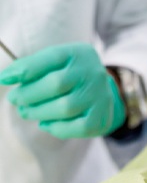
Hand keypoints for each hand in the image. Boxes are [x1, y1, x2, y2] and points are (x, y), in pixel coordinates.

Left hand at [0, 43, 125, 138]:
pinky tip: (46, 124)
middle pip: (56, 84)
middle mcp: (93, 73)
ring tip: (27, 112)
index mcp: (79, 54)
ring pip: (65, 108)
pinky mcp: (102, 117)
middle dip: (29, 94)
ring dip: (39, 112)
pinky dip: (57, 128)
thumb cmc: (69, 75)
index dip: (25, 69)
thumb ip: (32, 66)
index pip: (51, 57)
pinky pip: (78, 127)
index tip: (5, 78)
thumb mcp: (55, 63)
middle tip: (15, 99)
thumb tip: (6, 77)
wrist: (101, 91)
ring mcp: (100, 95)